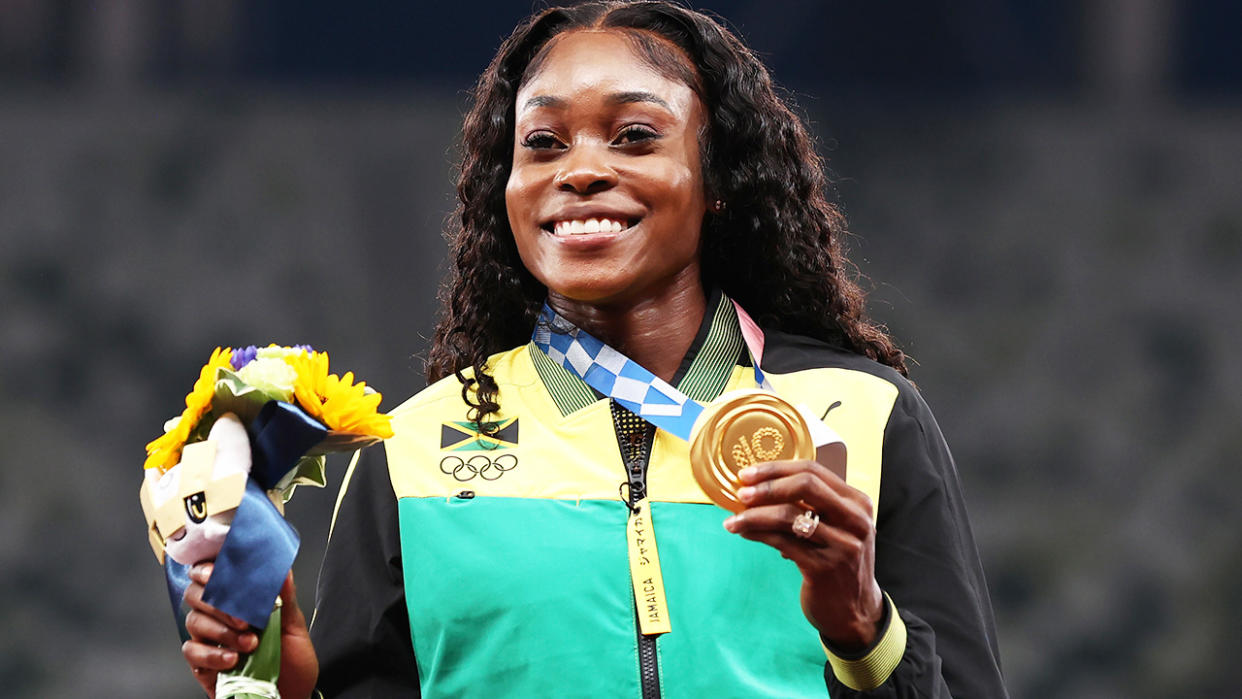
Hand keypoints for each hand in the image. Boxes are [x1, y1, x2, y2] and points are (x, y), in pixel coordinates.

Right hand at [182, 563, 318, 698]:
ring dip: (222, 631)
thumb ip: (285, 598)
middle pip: (197, 594)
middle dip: (219, 603)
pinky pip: (192, 652)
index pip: (212, 574)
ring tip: (250, 644)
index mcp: (239, 600)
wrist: (291, 695)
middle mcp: (219, 616)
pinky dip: (211, 654)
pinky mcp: (202, 665)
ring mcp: (209, 640)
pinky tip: (232, 660)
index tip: (215, 571)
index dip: (208, 568)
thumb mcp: (294, 627)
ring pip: (194, 621)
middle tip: (245, 619)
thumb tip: (282, 569)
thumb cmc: (292, 661)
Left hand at [723, 459, 884, 651]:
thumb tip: (761, 488)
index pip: (814, 471)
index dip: (776, 469)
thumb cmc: (839, 564)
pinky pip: (782, 542)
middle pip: (805, 485)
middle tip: (741, 493)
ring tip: (733, 520)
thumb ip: (813, 507)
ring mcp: (841, 545)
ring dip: (753, 515)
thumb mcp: (838, 528)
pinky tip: (744, 533)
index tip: (748, 473)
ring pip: (788, 516)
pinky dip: (758, 534)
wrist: (855, 612)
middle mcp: (854, 520)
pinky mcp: (823, 568)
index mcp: (857, 503)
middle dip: (766, 486)